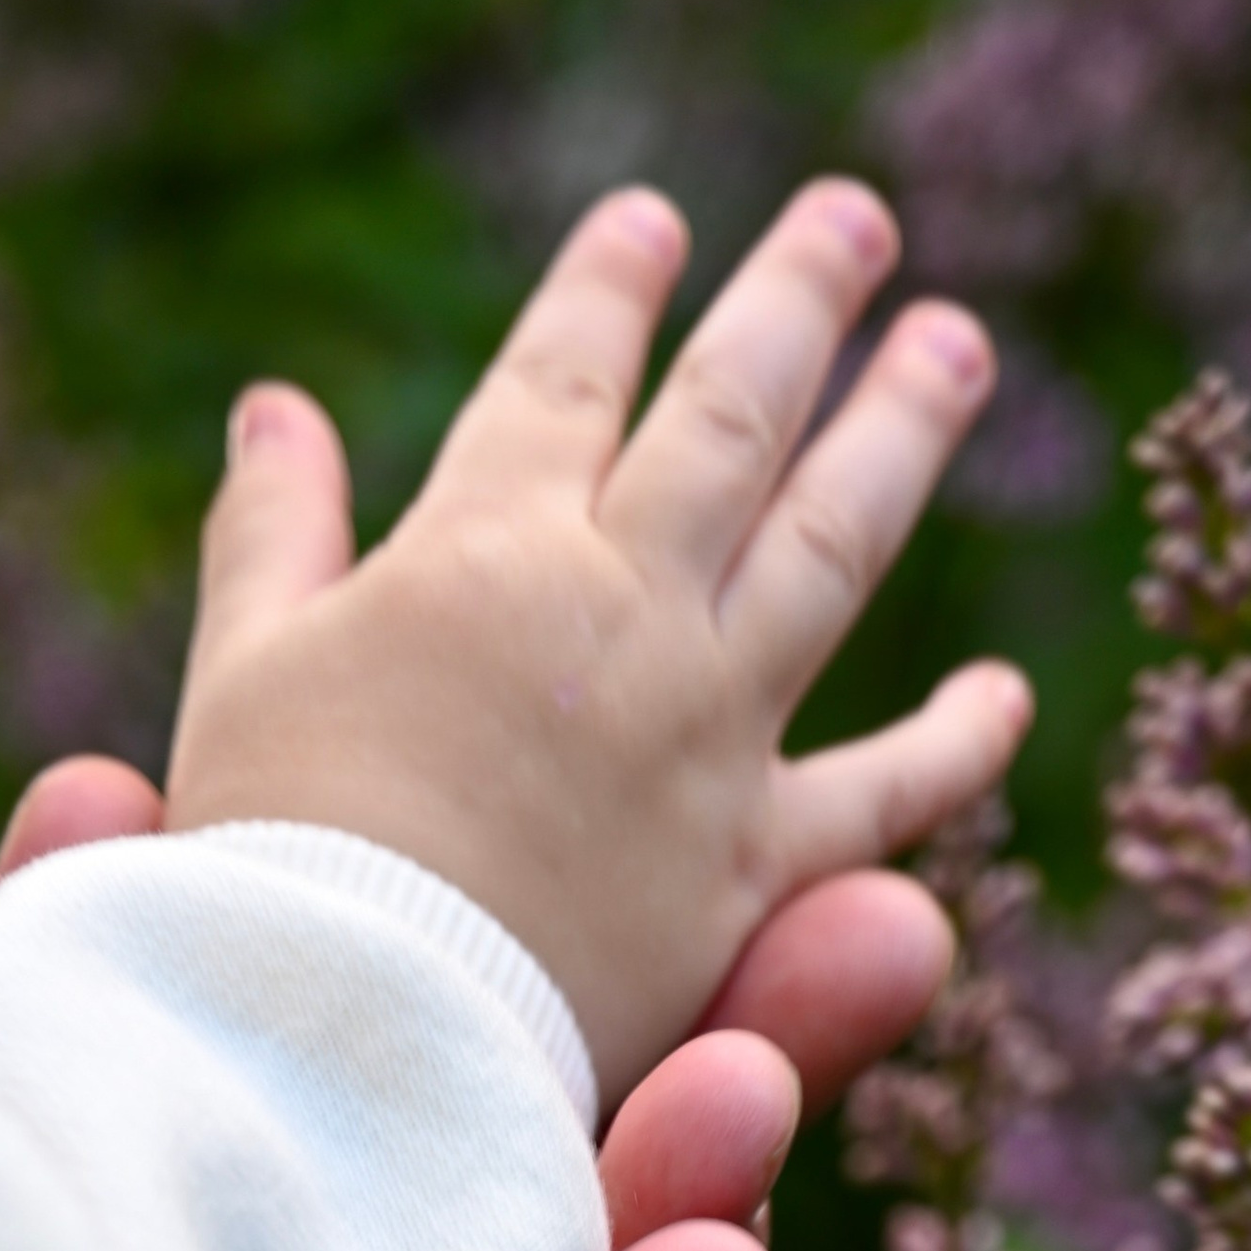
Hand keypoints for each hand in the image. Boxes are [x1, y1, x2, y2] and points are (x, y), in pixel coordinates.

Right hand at [165, 177, 1029, 1097]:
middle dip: (794, 301)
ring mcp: (707, 729)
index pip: (562, 379)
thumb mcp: (248, 672)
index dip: (607, 289)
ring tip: (954, 343)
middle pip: (729, 417)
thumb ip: (276, 535)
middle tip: (856, 219)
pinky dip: (953, 745)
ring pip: (831, 541)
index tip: (651, 222)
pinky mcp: (757, 862)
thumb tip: (275, 407)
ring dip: (902, 428)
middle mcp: (624, 609)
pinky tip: (1002, 699)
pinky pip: (883, 794)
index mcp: (485, 548)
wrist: (352, 1030)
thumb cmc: (272, 863)